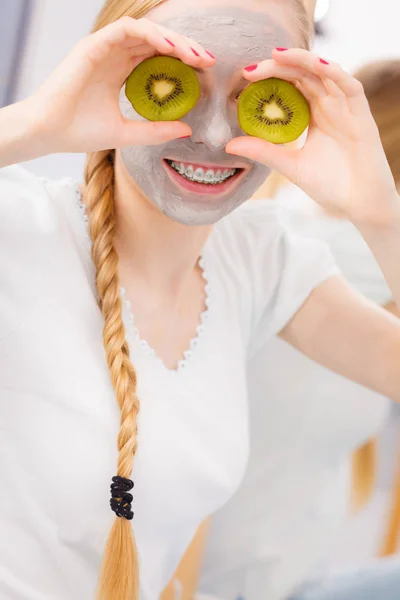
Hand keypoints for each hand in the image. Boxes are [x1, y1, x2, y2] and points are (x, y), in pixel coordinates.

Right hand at [26, 17, 214, 153]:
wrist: (50, 133)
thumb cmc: (81, 132)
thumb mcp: (127, 134)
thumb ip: (155, 130)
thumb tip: (186, 131)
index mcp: (121, 72)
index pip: (157, 58)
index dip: (182, 61)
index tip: (205, 72)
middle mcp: (114, 56)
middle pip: (156, 42)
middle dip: (185, 49)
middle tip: (208, 61)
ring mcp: (104, 48)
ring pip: (145, 32)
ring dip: (173, 40)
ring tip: (195, 55)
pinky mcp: (94, 44)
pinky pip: (127, 30)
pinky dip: (151, 35)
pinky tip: (171, 49)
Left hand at [226, 48, 398, 224]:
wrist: (358, 205)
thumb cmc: (329, 185)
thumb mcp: (290, 166)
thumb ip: (264, 152)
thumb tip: (229, 145)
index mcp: (313, 115)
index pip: (290, 86)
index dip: (270, 77)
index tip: (245, 78)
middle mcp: (329, 106)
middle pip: (303, 75)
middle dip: (278, 67)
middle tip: (252, 69)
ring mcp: (345, 108)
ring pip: (325, 74)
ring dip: (303, 61)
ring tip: (278, 55)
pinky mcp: (362, 115)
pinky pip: (350, 87)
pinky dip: (334, 73)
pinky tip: (316, 65)